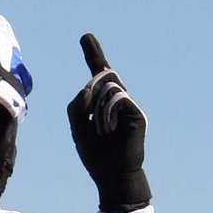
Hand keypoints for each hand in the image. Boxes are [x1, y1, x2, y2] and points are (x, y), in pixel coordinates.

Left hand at [66, 33, 151, 212]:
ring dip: (97, 111)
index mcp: (102, 104)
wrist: (113, 175)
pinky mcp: (136, 113)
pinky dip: (107, 114)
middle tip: (94, 121)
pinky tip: (110, 130)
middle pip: (101, 77)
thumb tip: (88, 85)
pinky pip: (116, 98)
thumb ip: (76, 106)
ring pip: (107, 87)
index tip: (85, 37)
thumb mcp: (77, 129)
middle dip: (90, 95)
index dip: (93, 55)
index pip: (98, 75)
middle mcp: (117, 101)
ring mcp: (128, 106)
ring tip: (103, 132)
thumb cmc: (95, 156)